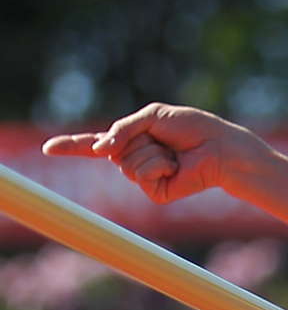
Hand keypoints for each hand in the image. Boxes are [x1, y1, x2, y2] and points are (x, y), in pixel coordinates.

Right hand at [42, 104, 253, 205]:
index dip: (72, 147)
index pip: (95, 145)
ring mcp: (144, 178)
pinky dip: (159, 165)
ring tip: (172, 153)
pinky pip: (143, 175)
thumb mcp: (152, 116)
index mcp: (131, 140)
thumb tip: (100, 150)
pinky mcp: (156, 193)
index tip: (48, 148)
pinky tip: (176, 166)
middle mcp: (134, 160)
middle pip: (113, 152)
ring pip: (127, 164)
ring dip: (151, 152)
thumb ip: (122, 129)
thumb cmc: (191, 128)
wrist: (217, 147)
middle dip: (137, 139)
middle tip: (163, 140)